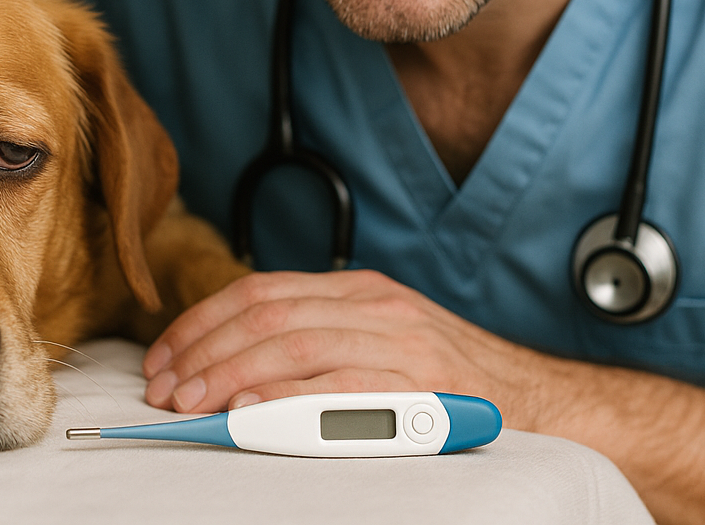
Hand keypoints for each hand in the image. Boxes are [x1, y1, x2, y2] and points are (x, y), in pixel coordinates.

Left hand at [141, 269, 547, 420]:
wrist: (542, 402)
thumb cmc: (448, 379)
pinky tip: (250, 414)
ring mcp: (400, 342)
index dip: (201, 323)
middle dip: (203, 351)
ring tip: (190, 404)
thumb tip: (228, 369)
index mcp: (358, 290)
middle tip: (164, 389)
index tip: (163, 358)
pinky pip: (340, 386)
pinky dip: (288, 397)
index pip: (259, 291)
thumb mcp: (379, 339)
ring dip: (229, 375)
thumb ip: (318, 339)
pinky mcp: (421, 384)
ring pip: (293, 343)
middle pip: (266, 314)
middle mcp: (375, 305)